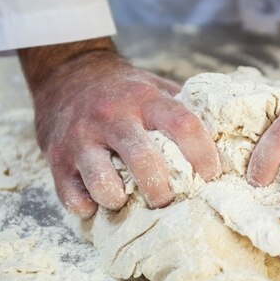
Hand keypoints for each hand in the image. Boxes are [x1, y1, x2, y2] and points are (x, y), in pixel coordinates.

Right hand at [18, 38, 220, 218]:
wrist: (65, 73)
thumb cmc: (122, 88)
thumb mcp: (153, 86)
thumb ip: (182, 108)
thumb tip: (223, 135)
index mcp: (144, 99)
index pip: (182, 124)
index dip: (202, 153)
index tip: (212, 174)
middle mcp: (113, 116)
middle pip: (143, 159)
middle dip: (161, 190)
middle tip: (168, 201)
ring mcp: (81, 137)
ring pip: (102, 181)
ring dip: (119, 200)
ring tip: (126, 201)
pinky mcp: (56, 157)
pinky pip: (71, 194)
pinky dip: (87, 206)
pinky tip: (97, 202)